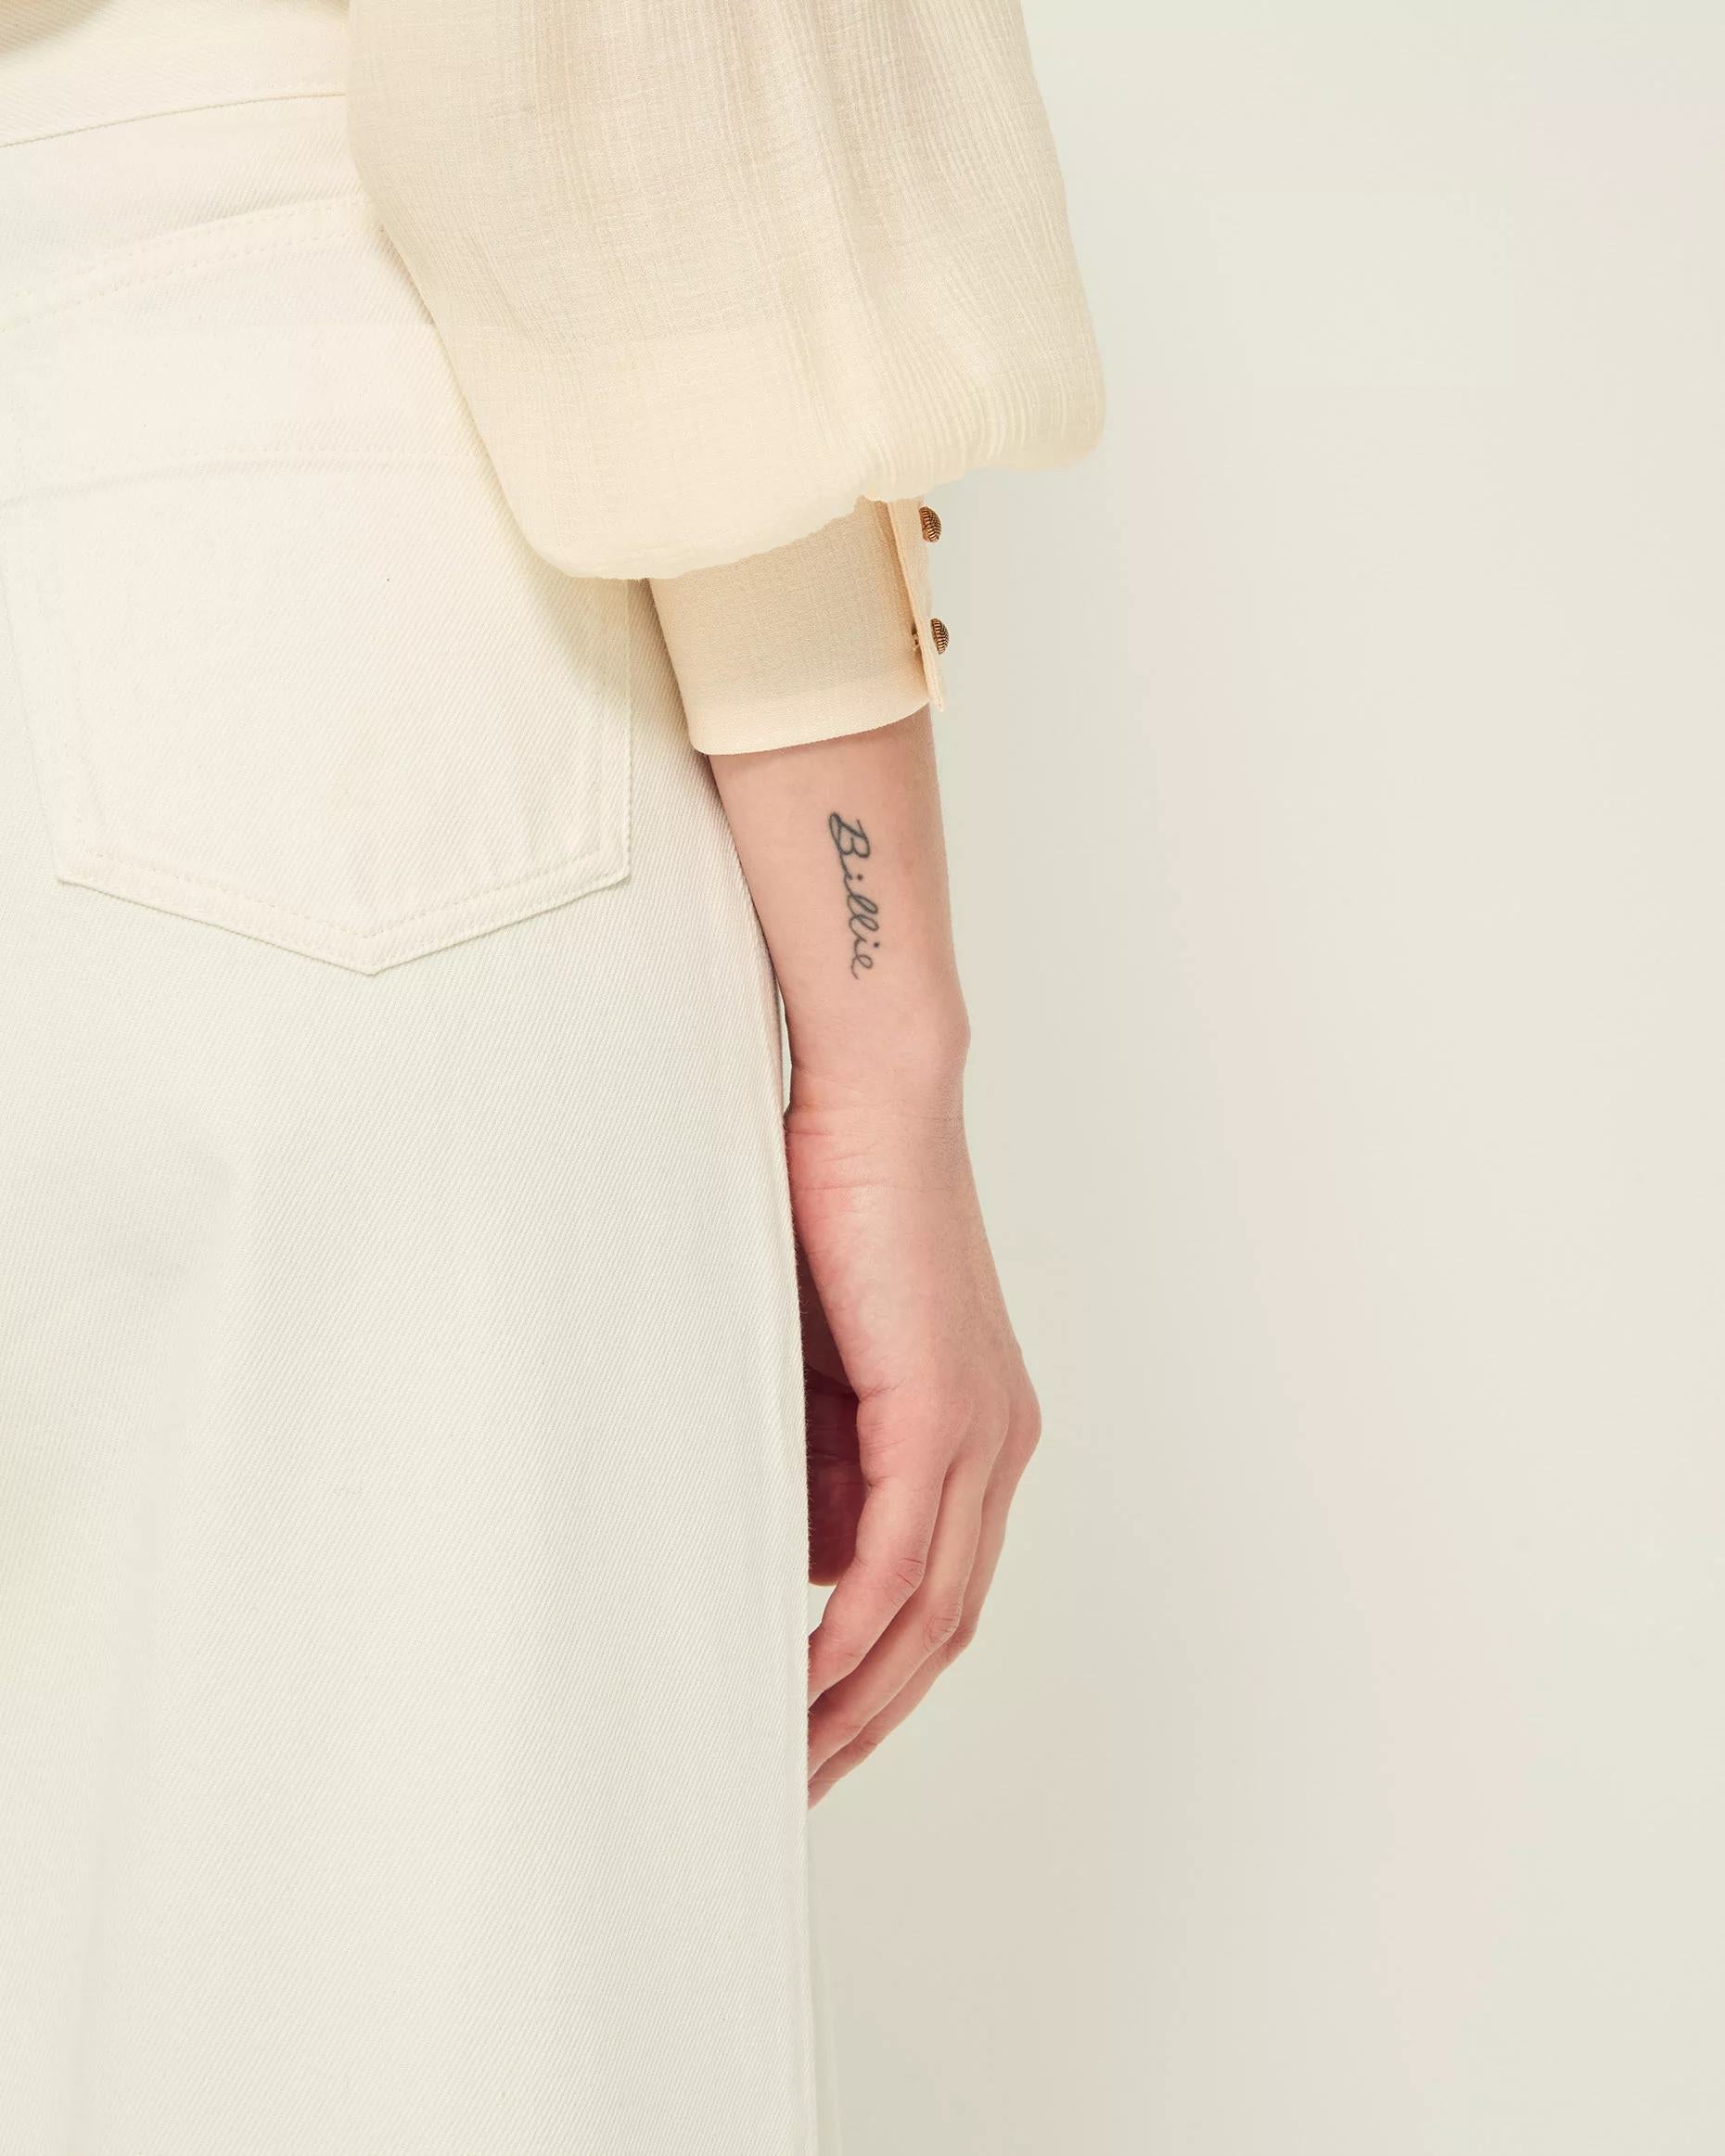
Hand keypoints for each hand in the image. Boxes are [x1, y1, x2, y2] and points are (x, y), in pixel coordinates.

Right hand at [788, 1078, 1041, 1803]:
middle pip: (947, 1627)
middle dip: (873, 1719)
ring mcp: (978, 1430)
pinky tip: (805, 1679)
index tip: (814, 1731)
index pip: (941, 1591)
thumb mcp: (814, 1364)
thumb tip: (790, 1547)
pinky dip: (854, 1628)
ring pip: (931, 1609)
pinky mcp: (939, 1407)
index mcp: (978, 1434)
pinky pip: (900, 1553)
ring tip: (788, 1757)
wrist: (870, 1103)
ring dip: (860, 1696)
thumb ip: (817, 1454)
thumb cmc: (830, 1212)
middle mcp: (998, 1446)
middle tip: (796, 1784)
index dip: (884, 1679)